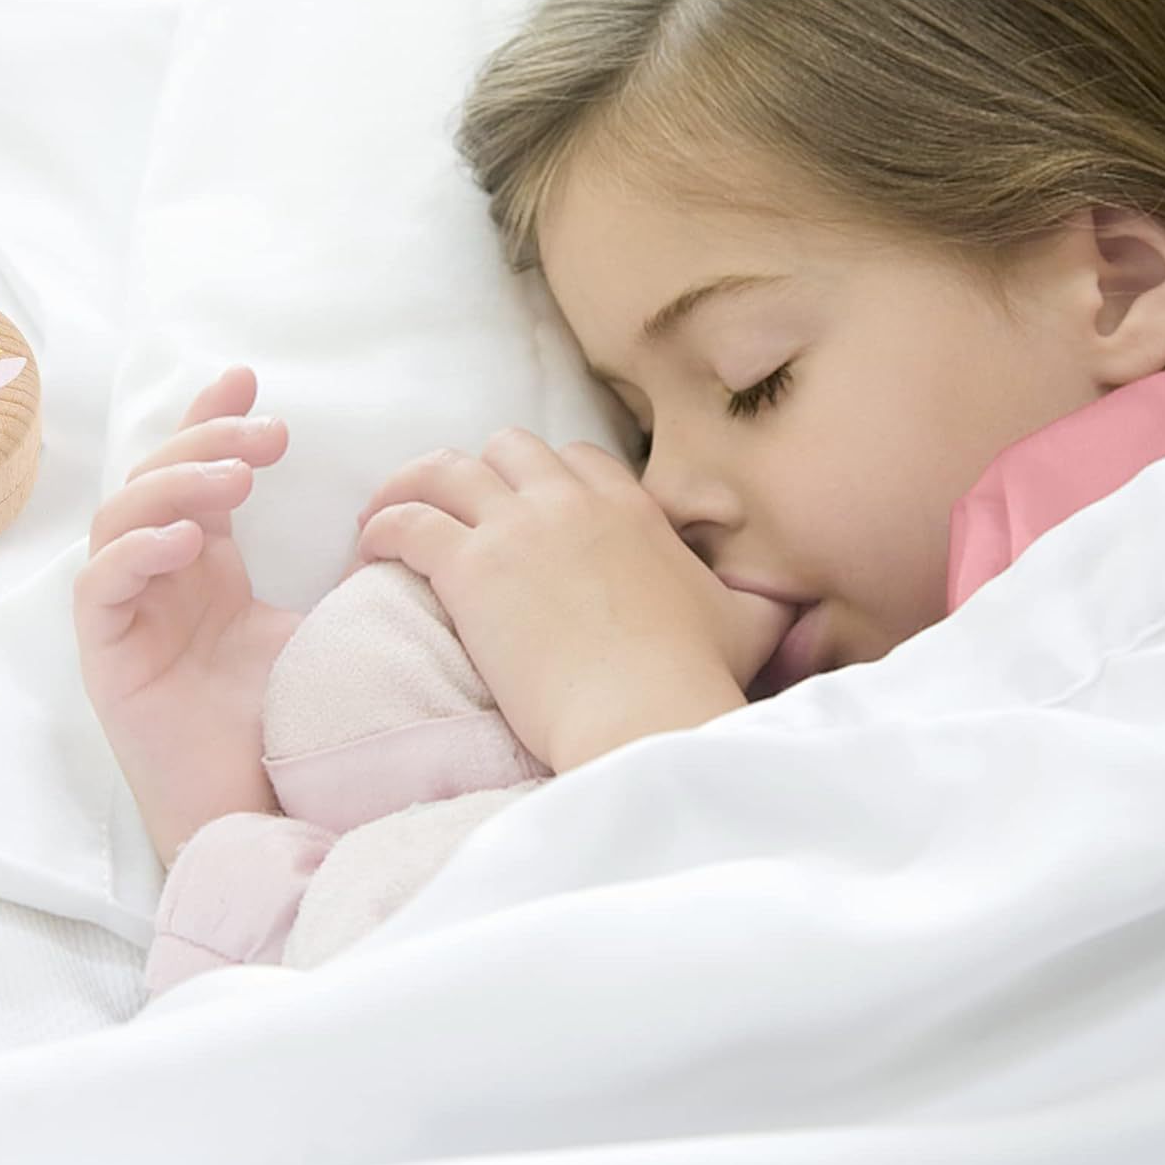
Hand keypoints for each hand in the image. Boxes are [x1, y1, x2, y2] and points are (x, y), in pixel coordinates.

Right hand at [73, 365, 303, 867]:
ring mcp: (131, 614)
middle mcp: (164, 578)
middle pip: (158, 481)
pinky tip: (185, 542)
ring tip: (236, 482)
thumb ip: (345, 577)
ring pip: (121, 519)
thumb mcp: (326, 628)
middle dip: (206, 444)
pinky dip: (135, 553)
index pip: (200, 472)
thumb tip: (399, 522)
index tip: (248, 378)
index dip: (213, 420)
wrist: (262, 811)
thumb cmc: (291, 722)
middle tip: (268, 438)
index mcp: (209, 565)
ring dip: (175, 487)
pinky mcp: (107, 659)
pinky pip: (99, 588)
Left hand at [354, 428, 793, 772]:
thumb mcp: (747, 625)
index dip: (545, 474)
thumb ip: (764, 602)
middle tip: (451, 503)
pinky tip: (369, 548)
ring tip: (385, 511)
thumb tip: (796, 606)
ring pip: (447, 470)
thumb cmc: (694, 680)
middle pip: (509, 448)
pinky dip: (384, 527)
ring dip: (411, 484)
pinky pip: (410, 523)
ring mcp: (519, 529)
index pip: (579, 459)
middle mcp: (572, 503)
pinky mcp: (472, 569)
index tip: (524, 501)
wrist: (644, 716)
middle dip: (478, 468)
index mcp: (631, 508)